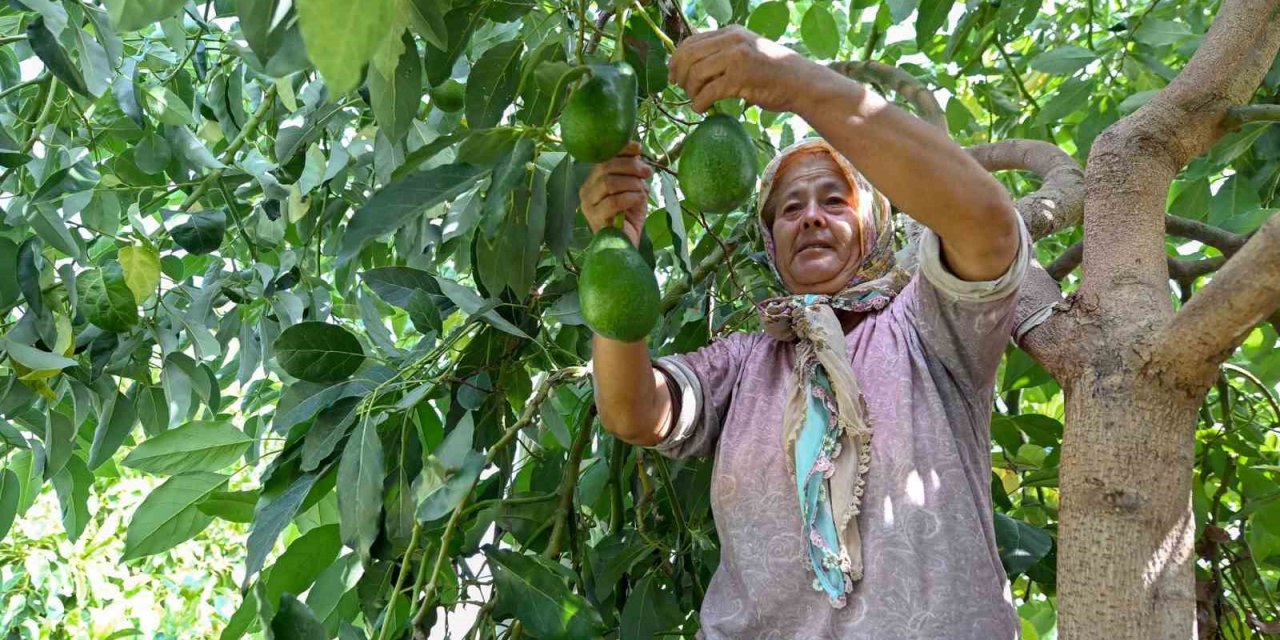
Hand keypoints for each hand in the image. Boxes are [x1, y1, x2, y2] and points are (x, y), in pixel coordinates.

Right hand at [578, 141, 652, 246]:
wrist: (626, 245)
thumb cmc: (629, 218)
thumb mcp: (633, 189)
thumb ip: (633, 171)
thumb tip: (637, 150)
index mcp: (593, 180)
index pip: (603, 157)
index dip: (621, 150)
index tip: (639, 149)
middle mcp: (586, 191)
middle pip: (605, 167)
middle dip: (631, 166)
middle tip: (647, 173)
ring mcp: (588, 206)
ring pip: (609, 183)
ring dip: (632, 183)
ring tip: (643, 191)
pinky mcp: (595, 219)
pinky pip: (614, 202)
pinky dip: (630, 197)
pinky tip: (638, 201)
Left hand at [668, 26, 821, 113]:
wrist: (801, 83)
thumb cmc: (772, 73)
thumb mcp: (746, 53)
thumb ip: (722, 54)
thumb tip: (691, 65)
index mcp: (731, 33)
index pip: (691, 42)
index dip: (677, 60)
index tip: (673, 76)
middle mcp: (732, 41)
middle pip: (689, 56)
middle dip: (680, 76)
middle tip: (683, 90)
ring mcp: (737, 58)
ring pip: (696, 73)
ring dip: (690, 91)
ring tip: (696, 101)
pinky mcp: (740, 78)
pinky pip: (708, 92)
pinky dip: (700, 103)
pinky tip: (702, 109)